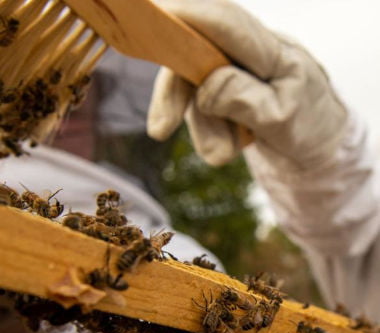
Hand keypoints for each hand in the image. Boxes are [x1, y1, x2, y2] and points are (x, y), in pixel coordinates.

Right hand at [148, 0, 346, 167]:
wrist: (318, 148)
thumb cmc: (307, 128)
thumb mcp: (281, 119)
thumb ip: (244, 99)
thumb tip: (205, 87)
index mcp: (274, 50)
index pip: (227, 23)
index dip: (190, 15)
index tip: (157, 17)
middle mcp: (250, 54)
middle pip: (197, 56)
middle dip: (174, 93)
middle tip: (160, 131)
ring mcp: (236, 73)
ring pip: (196, 92)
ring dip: (205, 129)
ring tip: (227, 153)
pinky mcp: (226, 93)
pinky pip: (203, 112)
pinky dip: (211, 134)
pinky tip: (232, 146)